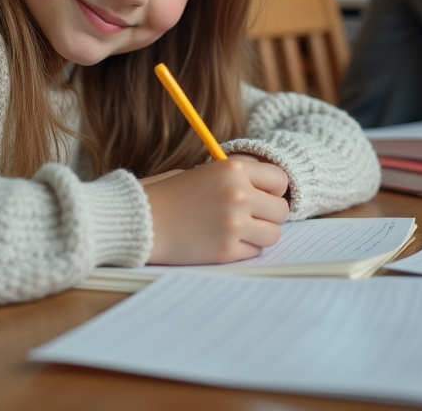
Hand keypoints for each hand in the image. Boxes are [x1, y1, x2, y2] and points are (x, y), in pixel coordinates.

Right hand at [143, 157, 289, 264]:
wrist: (140, 221)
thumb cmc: (169, 195)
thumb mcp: (205, 171)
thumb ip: (236, 174)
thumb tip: (267, 182)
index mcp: (233, 169)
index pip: (280, 180)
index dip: (274, 190)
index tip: (263, 195)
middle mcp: (238, 195)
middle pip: (281, 210)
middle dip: (268, 214)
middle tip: (250, 216)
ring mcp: (234, 224)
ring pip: (273, 234)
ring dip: (259, 234)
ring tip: (236, 230)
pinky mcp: (226, 250)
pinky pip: (254, 252)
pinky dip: (242, 249)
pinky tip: (221, 240)